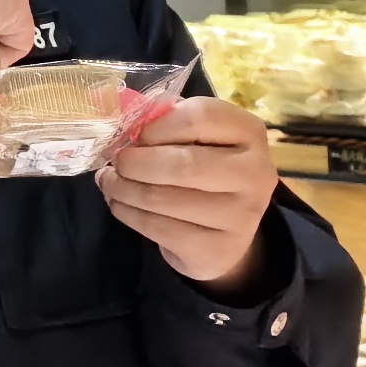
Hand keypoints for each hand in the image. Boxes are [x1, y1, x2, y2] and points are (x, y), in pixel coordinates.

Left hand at [95, 96, 279, 291]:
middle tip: (115, 162)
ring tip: (110, 182)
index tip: (134, 134)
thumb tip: (122, 118)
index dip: (156, 124)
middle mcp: (255, 173)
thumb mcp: (197, 140)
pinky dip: (127, 213)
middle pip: (181, 163)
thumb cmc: (204, 173)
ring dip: (122, 189)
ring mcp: (241, 216)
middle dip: (134, 162)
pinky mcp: (217, 250)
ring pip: (162, 198)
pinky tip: (120, 204)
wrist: (226, 236)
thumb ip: (167, 123)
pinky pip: (157, 228)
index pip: (199, 116)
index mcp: (249, 133)